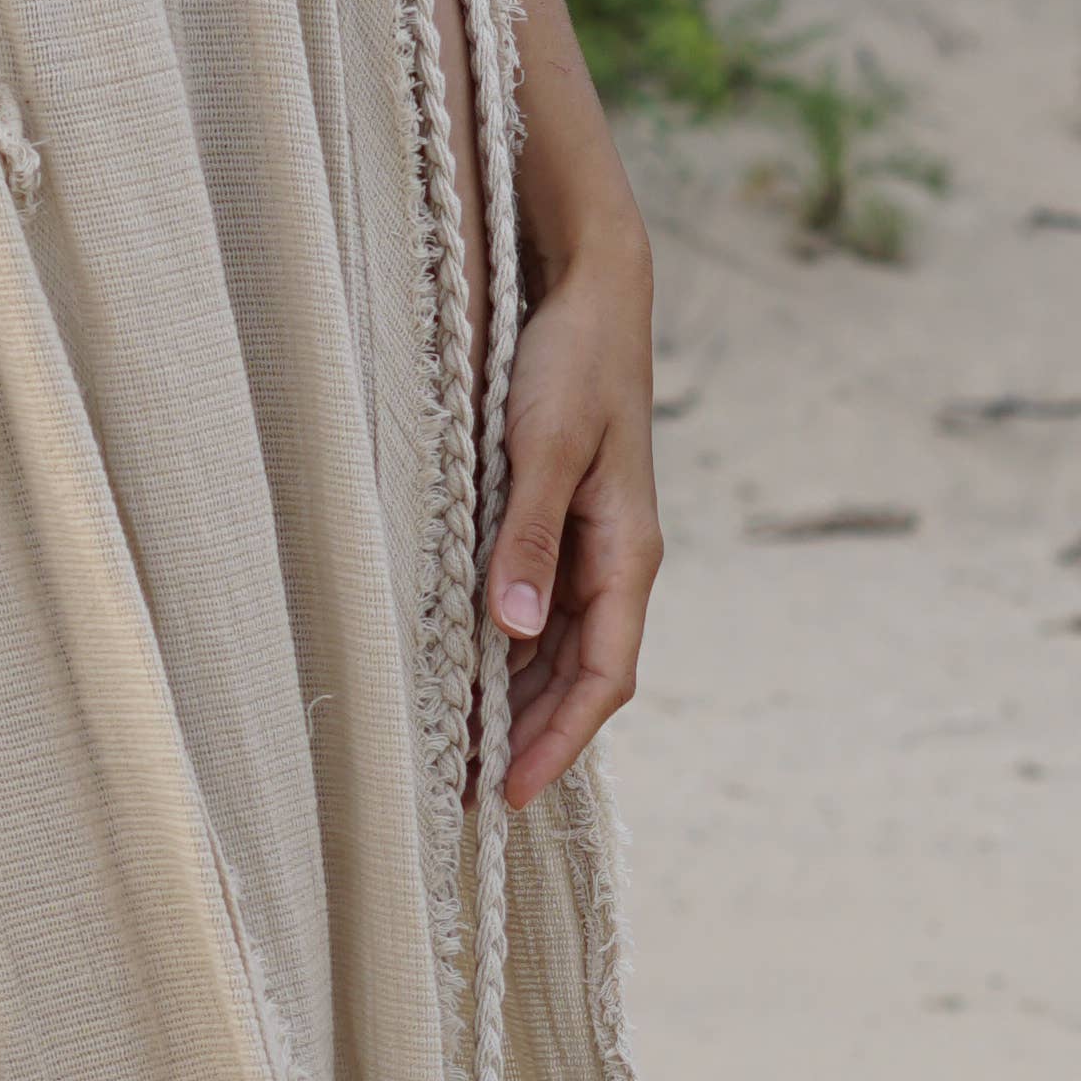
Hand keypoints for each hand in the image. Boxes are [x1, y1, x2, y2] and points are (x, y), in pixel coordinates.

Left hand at [482, 216, 659, 805]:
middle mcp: (613, 561)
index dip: (559, 740)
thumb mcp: (548, 447)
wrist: (588, 289)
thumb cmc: (573, 360)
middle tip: (463, 792)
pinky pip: (534, 608)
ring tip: (452, 751)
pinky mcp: (557, 521)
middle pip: (577, 677)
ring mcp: (587, 544)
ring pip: (552, 649)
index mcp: (628, 553)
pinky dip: (500, 650)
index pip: (604, 676)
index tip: (512, 791)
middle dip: (528, 738)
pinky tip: (459, 672)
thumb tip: (514, 630)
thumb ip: (530, 538)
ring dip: (511, 701)